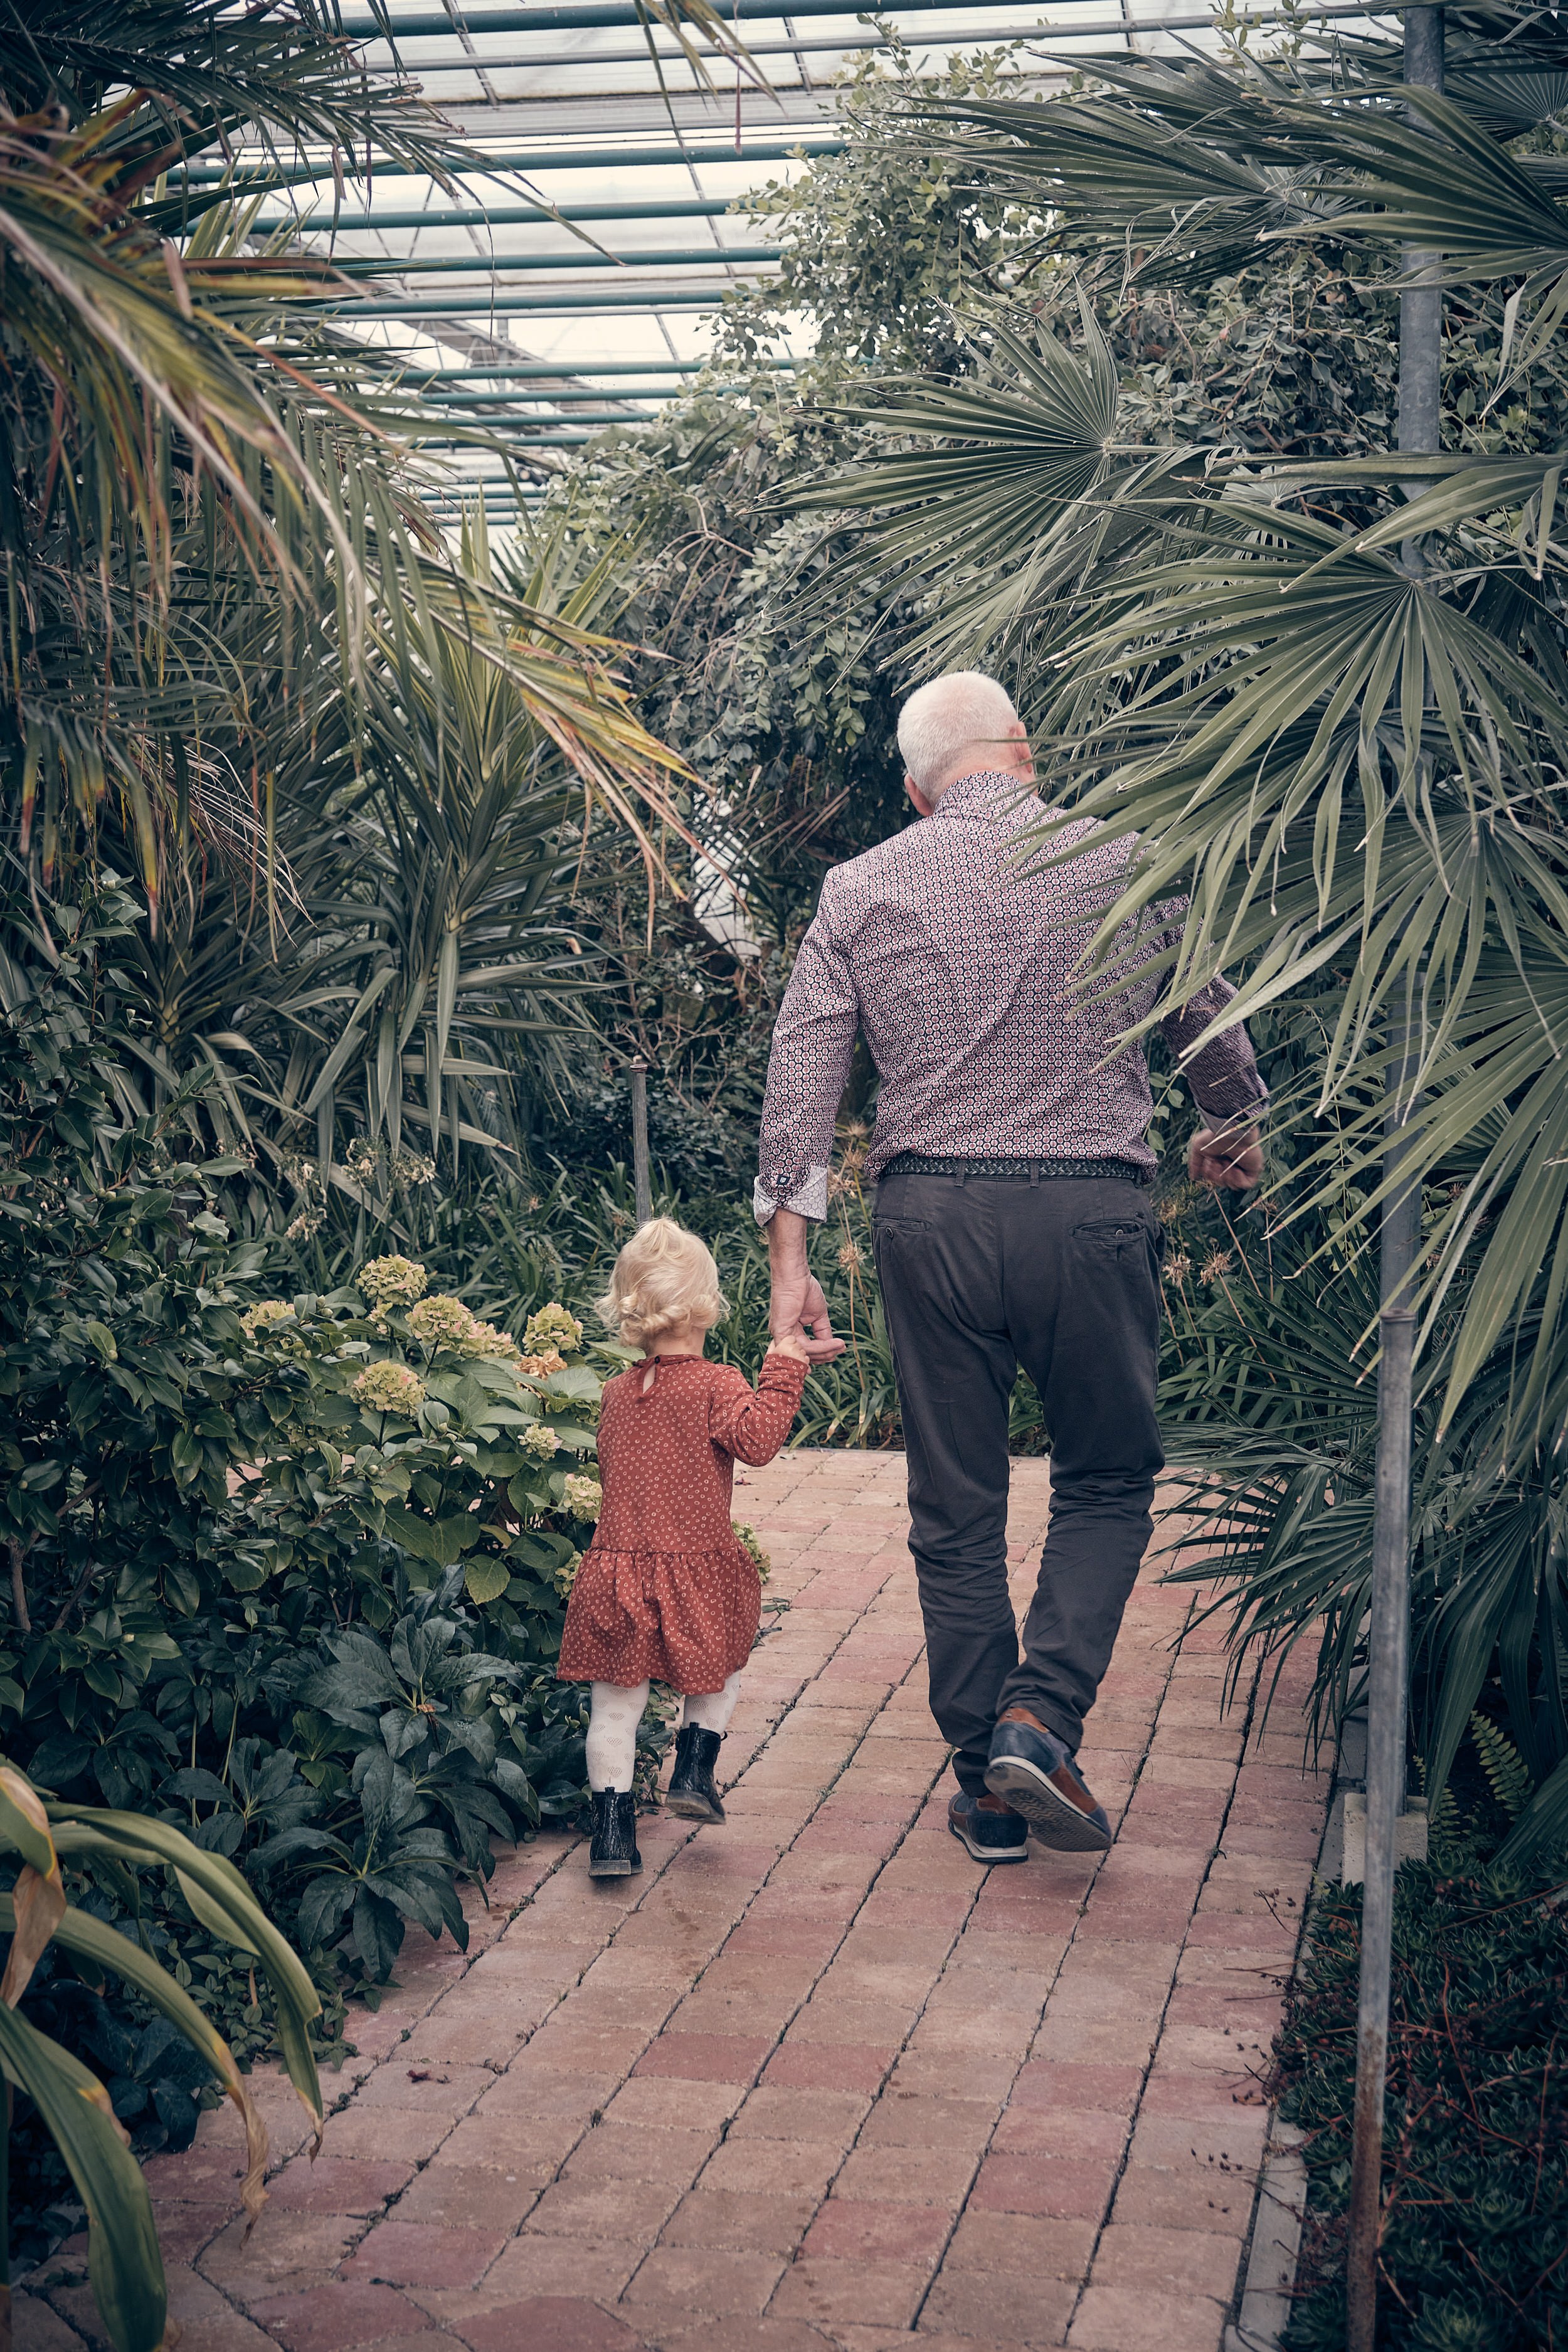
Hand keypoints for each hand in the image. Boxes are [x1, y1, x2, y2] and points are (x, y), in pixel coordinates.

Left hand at [767, 1208, 846, 1362]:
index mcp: (790, 1331)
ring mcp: (781, 1335)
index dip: (821, 1354)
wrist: (795, 1275)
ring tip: (840, 1345)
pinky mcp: (781, 1332)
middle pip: (806, 1354)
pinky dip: (819, 1347)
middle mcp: (784, 1336)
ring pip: (806, 1352)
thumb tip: (832, 1347)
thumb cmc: (804, 1289)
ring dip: (826, 1350)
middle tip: (841, 1349)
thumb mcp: (818, 1315)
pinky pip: (802, 1346)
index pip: (806, 1350)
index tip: (838, 1351)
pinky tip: (832, 1345)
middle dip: (825, 1355)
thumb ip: (823, 1332)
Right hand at [1188, 1123, 1263, 1190]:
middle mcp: (1231, 1163)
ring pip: (1233, 1184)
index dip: (1209, 1174)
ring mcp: (1243, 1166)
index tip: (1208, 1164)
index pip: (1213, 1176)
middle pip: (1221, 1182)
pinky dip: (1238, 1180)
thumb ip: (1195, 1163)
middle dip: (1216, 1176)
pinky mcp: (1253, 1168)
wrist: (1230, 1132)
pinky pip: (1247, 1184)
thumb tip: (1193, 1177)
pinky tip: (1235, 1169)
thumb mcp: (1198, 1148)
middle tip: (1216, 1163)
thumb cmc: (1214, 1137)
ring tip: (1226, 1164)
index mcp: (1219, 1158)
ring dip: (1226, 1177)